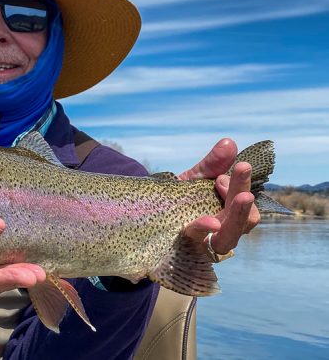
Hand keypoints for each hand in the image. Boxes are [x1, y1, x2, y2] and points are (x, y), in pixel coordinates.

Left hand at [177, 138, 260, 256]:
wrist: (149, 215)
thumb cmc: (179, 198)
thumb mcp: (195, 179)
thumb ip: (212, 164)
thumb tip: (229, 142)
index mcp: (228, 212)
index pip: (243, 202)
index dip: (242, 185)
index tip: (238, 166)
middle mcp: (224, 232)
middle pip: (241, 223)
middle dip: (241, 204)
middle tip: (244, 186)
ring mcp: (208, 245)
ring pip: (227, 238)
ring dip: (232, 221)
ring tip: (229, 207)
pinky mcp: (188, 251)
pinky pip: (198, 243)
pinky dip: (202, 231)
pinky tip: (207, 224)